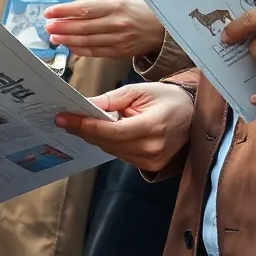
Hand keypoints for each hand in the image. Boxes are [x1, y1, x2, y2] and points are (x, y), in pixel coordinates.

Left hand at [43, 0, 164, 57]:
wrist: (162, 28)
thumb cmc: (138, 7)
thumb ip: (96, 0)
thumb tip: (73, 6)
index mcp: (115, 6)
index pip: (84, 9)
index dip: (64, 11)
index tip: (49, 12)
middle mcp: (116, 24)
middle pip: (83, 27)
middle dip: (62, 27)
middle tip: (47, 26)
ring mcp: (118, 40)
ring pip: (87, 41)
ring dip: (67, 40)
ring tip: (53, 37)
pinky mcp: (119, 52)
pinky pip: (95, 52)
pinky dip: (80, 50)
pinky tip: (69, 46)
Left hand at [54, 81, 194, 170]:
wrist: (192, 115)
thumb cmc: (166, 99)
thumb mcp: (139, 91)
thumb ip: (112, 100)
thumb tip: (87, 105)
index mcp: (152, 126)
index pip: (112, 131)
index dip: (85, 126)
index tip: (64, 119)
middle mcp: (153, 149)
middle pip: (108, 143)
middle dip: (84, 130)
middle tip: (64, 118)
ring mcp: (152, 160)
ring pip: (112, 150)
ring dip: (94, 137)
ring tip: (76, 122)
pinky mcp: (151, 165)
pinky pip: (121, 154)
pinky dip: (107, 142)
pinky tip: (97, 131)